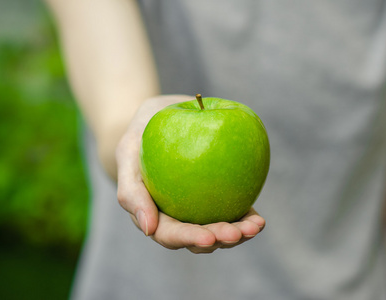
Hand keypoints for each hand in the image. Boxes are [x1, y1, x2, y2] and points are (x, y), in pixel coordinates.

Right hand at [115, 95, 265, 252]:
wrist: (158, 118)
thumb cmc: (138, 135)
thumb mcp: (126, 153)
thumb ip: (131, 191)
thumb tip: (149, 229)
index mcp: (153, 214)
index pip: (170, 233)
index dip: (190, 238)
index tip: (210, 238)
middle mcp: (176, 216)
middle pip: (199, 237)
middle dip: (221, 239)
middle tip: (240, 232)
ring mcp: (197, 209)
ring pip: (219, 230)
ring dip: (238, 233)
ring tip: (256, 226)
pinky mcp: (216, 197)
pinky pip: (232, 211)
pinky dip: (245, 217)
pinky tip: (258, 218)